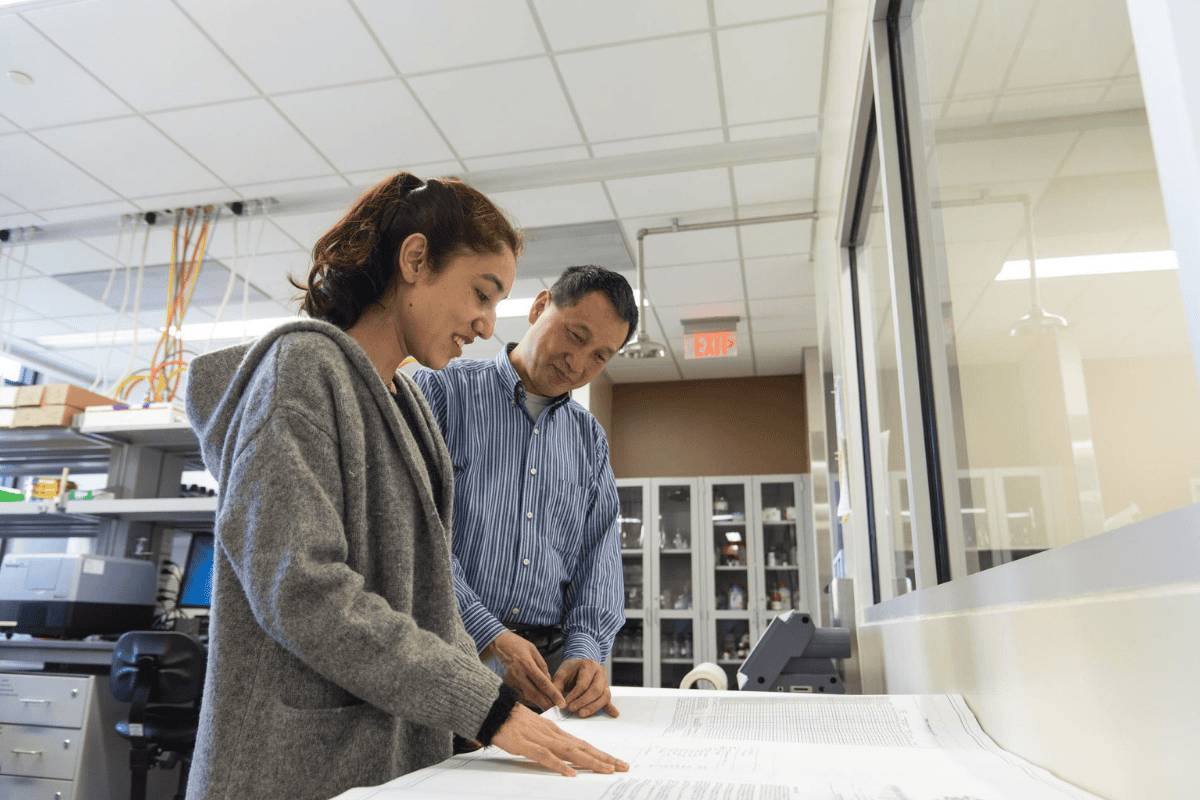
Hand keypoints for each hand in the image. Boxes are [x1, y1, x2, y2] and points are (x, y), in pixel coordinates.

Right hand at [482, 632, 565, 709]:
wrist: (497, 643)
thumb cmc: (516, 644)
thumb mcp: (533, 650)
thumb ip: (542, 666)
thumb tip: (548, 680)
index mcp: (527, 664)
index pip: (543, 683)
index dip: (553, 694)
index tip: (561, 703)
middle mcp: (518, 675)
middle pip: (534, 694)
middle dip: (546, 704)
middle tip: (556, 710)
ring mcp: (511, 681)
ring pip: (527, 697)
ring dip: (538, 702)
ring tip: (548, 705)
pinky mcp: (506, 684)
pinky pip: (520, 694)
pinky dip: (528, 698)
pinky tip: (535, 698)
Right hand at [491, 704, 628, 776]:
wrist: (493, 710)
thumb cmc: (512, 720)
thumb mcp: (535, 729)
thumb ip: (548, 740)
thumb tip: (561, 753)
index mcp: (555, 731)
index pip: (582, 744)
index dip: (600, 753)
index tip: (615, 762)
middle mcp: (553, 734)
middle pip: (583, 748)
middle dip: (604, 758)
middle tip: (623, 766)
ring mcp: (541, 739)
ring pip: (571, 752)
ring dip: (591, 761)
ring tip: (607, 769)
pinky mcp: (526, 746)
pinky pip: (545, 757)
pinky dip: (559, 765)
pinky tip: (571, 773)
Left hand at [553, 659, 618, 717]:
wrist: (580, 664)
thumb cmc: (570, 670)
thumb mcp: (561, 673)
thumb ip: (557, 687)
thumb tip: (556, 704)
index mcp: (589, 665)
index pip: (583, 683)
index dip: (575, 695)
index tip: (566, 704)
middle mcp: (600, 672)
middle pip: (596, 690)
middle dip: (584, 702)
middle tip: (572, 710)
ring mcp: (605, 681)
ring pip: (604, 696)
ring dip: (593, 707)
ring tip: (581, 714)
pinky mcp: (606, 690)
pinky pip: (609, 699)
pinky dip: (610, 707)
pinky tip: (613, 713)